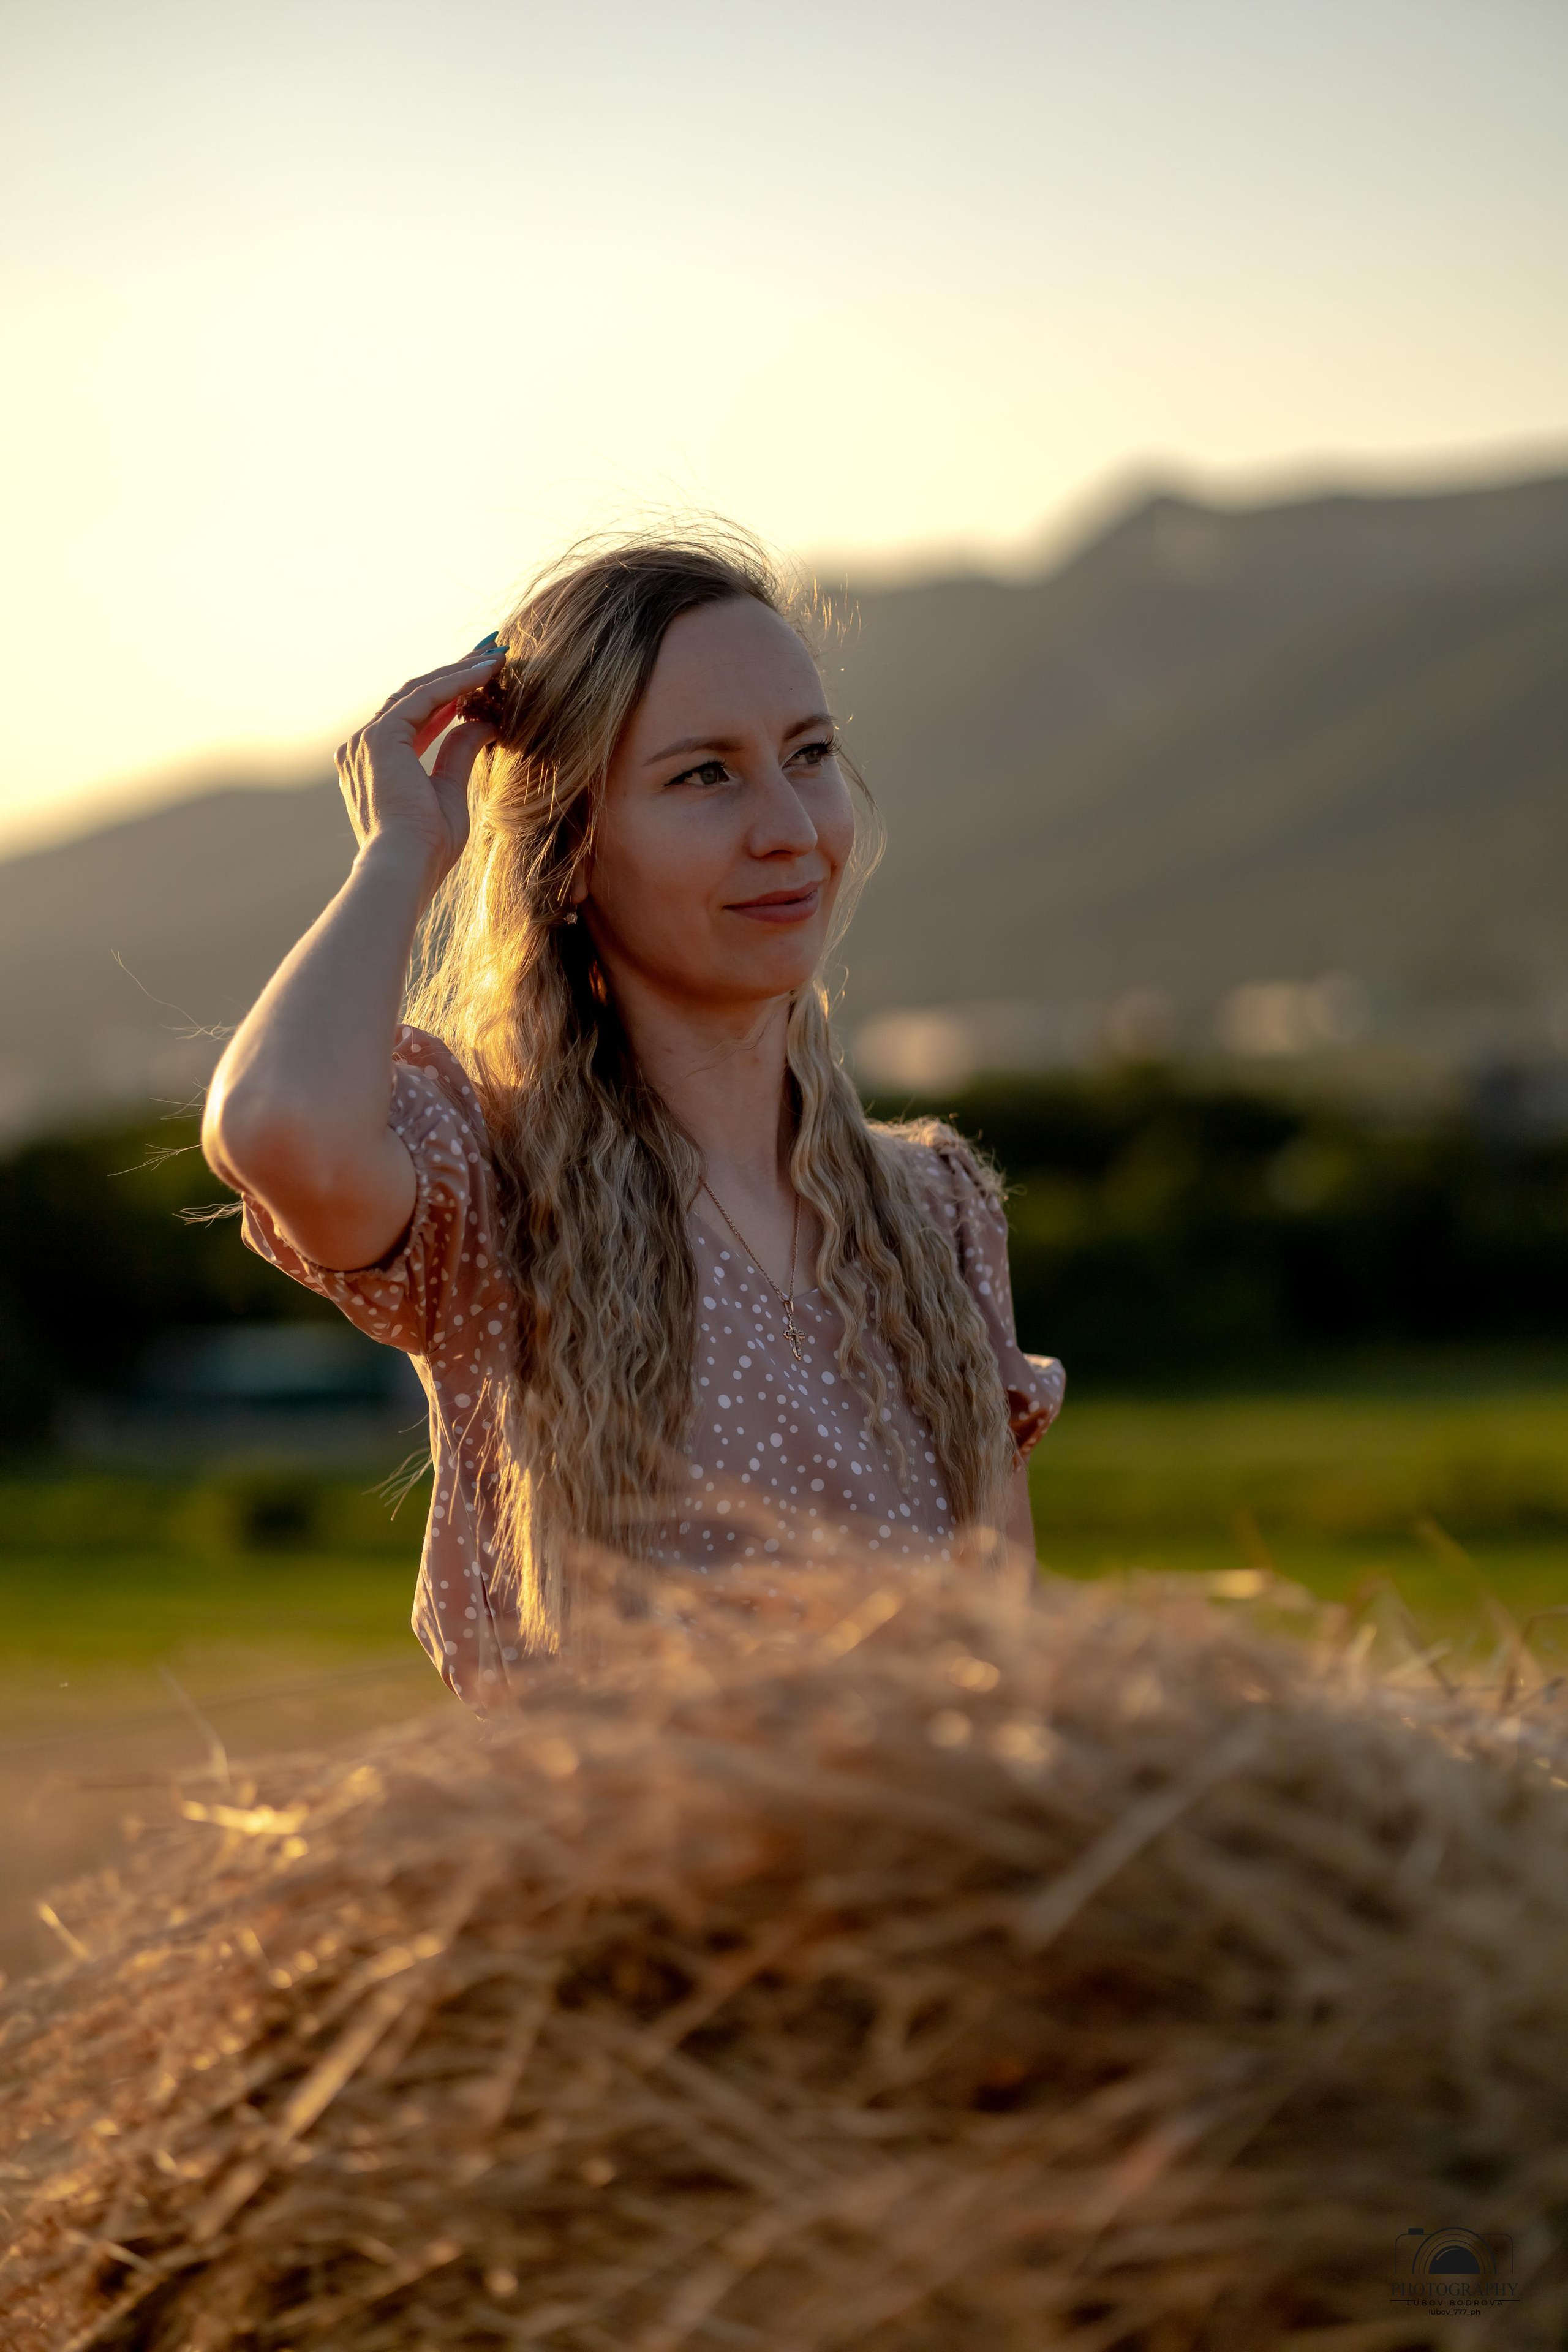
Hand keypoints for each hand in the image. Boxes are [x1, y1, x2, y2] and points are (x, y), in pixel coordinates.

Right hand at [334, 645, 502, 894]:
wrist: (405, 867)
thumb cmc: (427, 848)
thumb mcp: (449, 793)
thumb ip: (458, 755)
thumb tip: (485, 724)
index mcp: (374, 765)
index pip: (413, 718)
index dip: (448, 697)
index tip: (480, 682)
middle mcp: (362, 747)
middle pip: (413, 698)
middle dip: (453, 675)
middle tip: (489, 656)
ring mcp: (366, 740)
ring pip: (419, 691)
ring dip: (459, 672)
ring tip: (495, 656)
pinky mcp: (380, 736)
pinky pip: (426, 696)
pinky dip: (458, 681)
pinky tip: (488, 670)